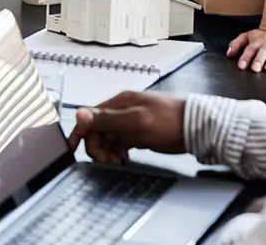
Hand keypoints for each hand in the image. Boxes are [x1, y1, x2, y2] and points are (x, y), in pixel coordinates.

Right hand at [67, 91, 185, 163]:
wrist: (194, 128)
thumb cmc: (169, 120)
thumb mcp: (136, 121)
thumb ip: (108, 119)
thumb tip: (80, 114)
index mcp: (119, 103)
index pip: (90, 117)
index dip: (79, 131)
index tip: (71, 148)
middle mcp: (121, 112)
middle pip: (97, 131)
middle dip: (97, 147)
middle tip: (108, 160)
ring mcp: (129, 124)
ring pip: (107, 139)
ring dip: (107, 152)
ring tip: (119, 161)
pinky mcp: (137, 135)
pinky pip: (119, 145)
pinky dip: (117, 153)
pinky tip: (124, 160)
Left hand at [227, 28, 265, 71]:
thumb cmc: (265, 35)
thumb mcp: (249, 36)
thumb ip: (237, 44)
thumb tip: (228, 53)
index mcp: (257, 41)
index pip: (250, 49)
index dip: (245, 57)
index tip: (241, 65)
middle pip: (263, 51)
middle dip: (259, 59)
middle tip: (255, 68)